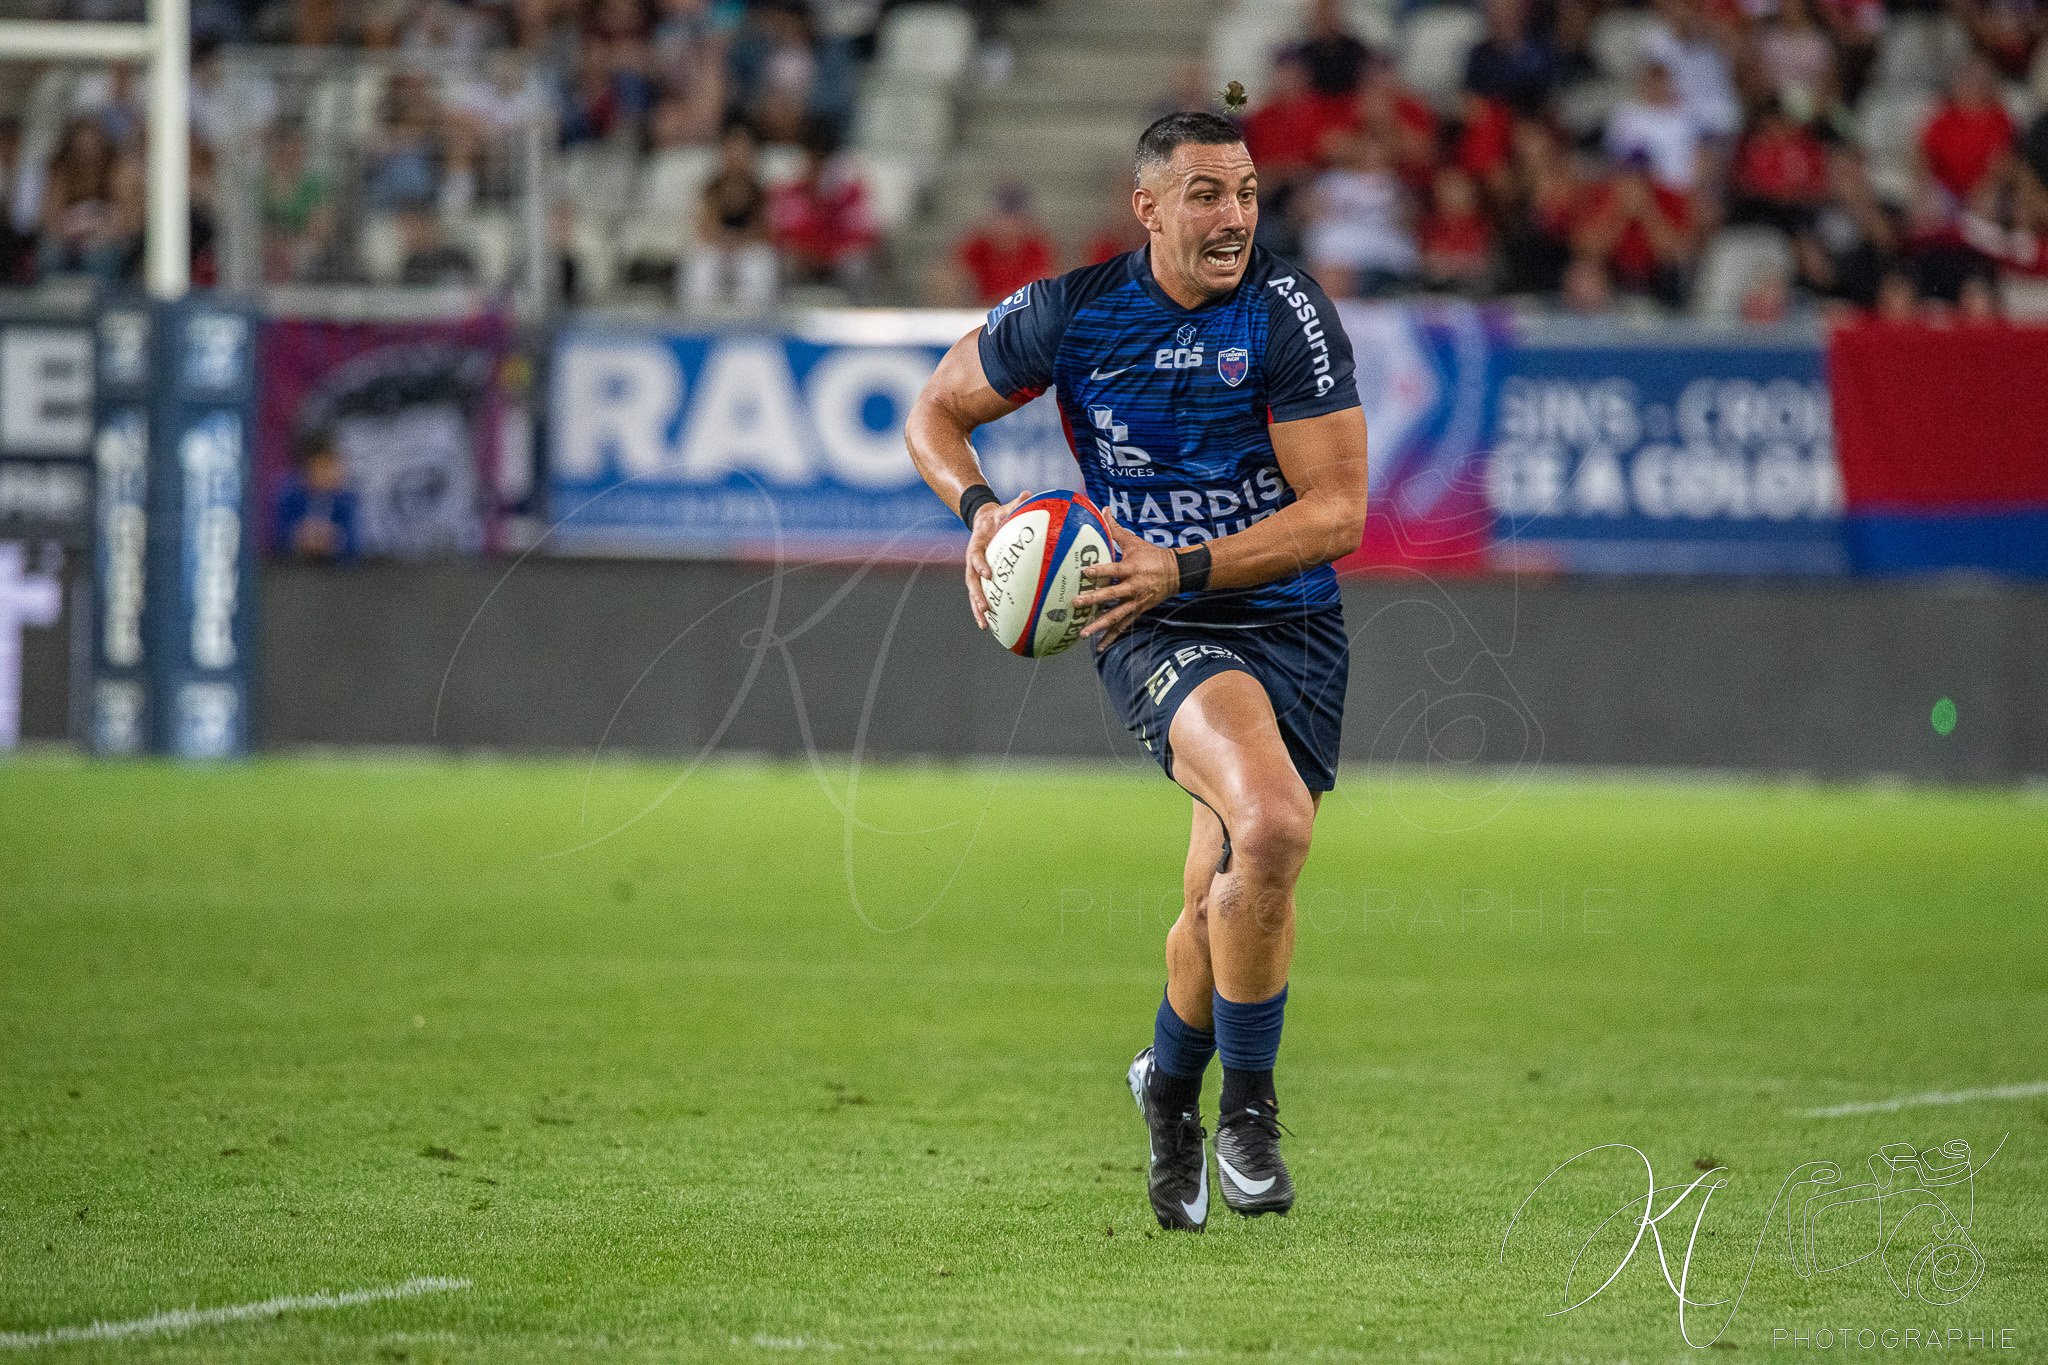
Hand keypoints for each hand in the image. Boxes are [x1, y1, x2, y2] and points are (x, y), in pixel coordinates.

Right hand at [963, 489, 1029, 628]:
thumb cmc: (999, 515)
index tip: (988, 573)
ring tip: (985, 625)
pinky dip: (984, 610)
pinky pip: (982, 595)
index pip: (976, 554)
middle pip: (971, 580)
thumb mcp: (1006, 508)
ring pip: (973, 592)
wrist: (984, 520)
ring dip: (978, 609)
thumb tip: (1029, 493)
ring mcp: (975, 570)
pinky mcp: (980, 578)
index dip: (980, 564)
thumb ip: (1016, 503)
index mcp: (977, 543)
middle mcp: (973, 560)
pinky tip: (992, 625)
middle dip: (977, 595)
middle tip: (985, 607)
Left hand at [1075, 519, 1179, 645]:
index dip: (1101, 571)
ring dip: (1100, 625)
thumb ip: (1115, 529)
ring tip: (1084, 633)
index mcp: (1132, 568)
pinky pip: (1123, 626)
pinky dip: (1111, 636)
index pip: (1114, 569)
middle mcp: (1134, 587)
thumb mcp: (1134, 541)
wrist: (1177, 573)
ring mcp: (1136, 602)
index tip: (1086, 572)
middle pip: (1112, 595)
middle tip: (1076, 603)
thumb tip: (1103, 508)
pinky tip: (1099, 646)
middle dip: (1094, 600)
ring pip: (1116, 615)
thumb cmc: (1151, 555)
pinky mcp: (1138, 611)